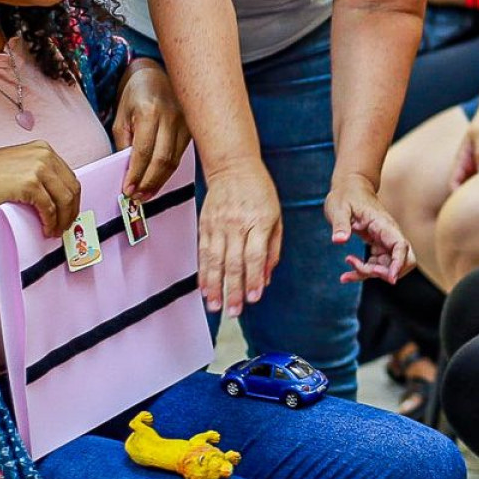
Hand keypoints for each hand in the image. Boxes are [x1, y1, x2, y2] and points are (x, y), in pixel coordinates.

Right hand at [0, 140, 82, 234]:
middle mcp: (44, 155)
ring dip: (63, 219)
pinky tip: (46, 229)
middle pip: (72, 188)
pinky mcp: (31, 185)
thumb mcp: (19, 165)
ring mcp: (38, 168)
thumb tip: (53, 195)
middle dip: (71, 210)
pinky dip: (51, 222)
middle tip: (66, 225)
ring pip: (64, 200)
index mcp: (43, 149)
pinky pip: (49, 209)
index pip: (69, 176)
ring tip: (56, 230)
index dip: (72, 198)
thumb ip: (38, 173)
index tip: (69, 211)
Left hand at [113, 62, 190, 198]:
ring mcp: (185, 123)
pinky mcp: (192, 128)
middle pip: (162, 160)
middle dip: (148, 183)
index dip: (136, 174)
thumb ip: (124, 141)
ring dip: (159, 181)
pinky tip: (158, 180)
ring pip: (173, 161)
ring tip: (146, 194)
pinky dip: (168, 171)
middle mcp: (171, 117)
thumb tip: (128, 170)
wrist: (156, 73)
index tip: (128, 190)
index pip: (143, 152)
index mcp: (150, 111)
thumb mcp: (122, 114)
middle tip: (137, 197)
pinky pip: (180, 155)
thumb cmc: (136, 93)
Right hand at [197, 161, 281, 317]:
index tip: (254, 298)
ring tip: (215, 306)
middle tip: (233, 312)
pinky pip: (202, 252)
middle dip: (233, 290)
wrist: (232, 166)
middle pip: (233, 262)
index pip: (255, 256)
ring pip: (214, 260)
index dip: (254, 278)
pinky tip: (204, 287)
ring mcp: (218, 224)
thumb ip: (272, 248)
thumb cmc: (260, 192)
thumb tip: (267, 278)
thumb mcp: (276, 217)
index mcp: (259, 222)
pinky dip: (203, 272)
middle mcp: (236, 224)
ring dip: (214, 286)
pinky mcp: (204, 224)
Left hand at [327, 173, 413, 283]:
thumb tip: (339, 240)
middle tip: (363, 271)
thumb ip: (340, 224)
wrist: (350, 187)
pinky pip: (378, 265)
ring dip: (371, 274)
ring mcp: (385, 241)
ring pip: (389, 266)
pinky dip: (365, 272)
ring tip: (347, 272)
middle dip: (387, 273)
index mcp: (383, 224)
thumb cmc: (345, 195)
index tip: (390, 279)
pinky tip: (347, 275)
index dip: (398, 264)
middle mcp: (389, 234)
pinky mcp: (378, 245)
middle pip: (404, 260)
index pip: (401, 246)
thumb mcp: (338, 208)